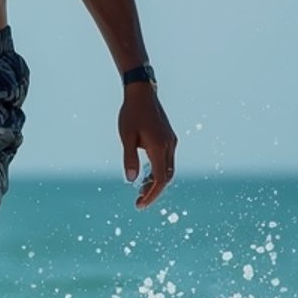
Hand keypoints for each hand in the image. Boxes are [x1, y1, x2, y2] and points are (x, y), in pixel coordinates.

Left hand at [118, 86, 176, 208]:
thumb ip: (130, 158)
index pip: (160, 178)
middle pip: (166, 176)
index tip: (140, 204)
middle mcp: (169, 145)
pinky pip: (166, 160)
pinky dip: (157, 170)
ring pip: (168, 169)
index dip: (151, 194)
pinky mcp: (169, 138)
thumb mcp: (126, 137)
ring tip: (140, 190)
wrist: (142, 93)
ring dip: (156, 181)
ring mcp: (171, 141)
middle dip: (154, 191)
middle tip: (138, 201)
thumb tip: (131, 180)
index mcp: (159, 146)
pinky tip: (145, 174)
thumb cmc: (131, 114)